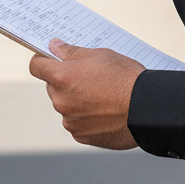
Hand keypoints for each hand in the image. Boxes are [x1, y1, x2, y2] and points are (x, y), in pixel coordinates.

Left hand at [29, 38, 144, 149]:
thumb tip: (54, 47)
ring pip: (66, 106)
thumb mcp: (101, 55)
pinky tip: (106, 111)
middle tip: (91, 78)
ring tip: (104, 96)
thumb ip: (72, 52)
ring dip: (77, 101)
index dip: (43, 60)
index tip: (50, 59)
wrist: (148, 109)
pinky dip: (87, 117)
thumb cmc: (126, 78)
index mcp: (62, 77)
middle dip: (66, 82)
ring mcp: (70, 121)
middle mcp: (61, 101)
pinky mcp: (81, 136)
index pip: (36, 66)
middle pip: (53, 87)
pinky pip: (77, 122)